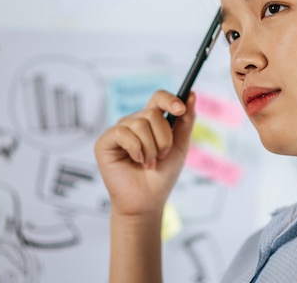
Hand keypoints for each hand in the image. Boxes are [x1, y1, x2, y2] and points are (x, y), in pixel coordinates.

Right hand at [94, 90, 195, 216]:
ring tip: (148, 163)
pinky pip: (123, 133)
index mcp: (151, 121)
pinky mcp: (105, 142)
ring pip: (139, 124)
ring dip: (150, 148)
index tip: (180, 110)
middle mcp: (134, 122)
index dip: (169, 99)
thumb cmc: (162, 176)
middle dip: (164, 138)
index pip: (158, 98)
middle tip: (161, 155)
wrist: (148, 201)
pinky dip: (136, 149)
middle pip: (152, 113)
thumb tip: (192, 94)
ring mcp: (119, 131)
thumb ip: (186, 121)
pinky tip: (136, 161)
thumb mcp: (180, 146)